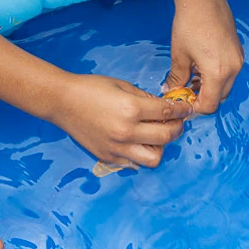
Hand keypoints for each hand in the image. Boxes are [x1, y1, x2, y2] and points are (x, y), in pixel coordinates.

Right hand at [53, 74, 187, 169]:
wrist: (62, 102)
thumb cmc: (90, 89)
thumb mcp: (122, 85)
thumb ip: (145, 98)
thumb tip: (164, 107)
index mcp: (131, 108)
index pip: (167, 113)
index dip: (181, 111)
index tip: (186, 110)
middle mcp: (126, 131)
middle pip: (166, 137)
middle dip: (177, 129)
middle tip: (176, 123)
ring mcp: (117, 147)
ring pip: (154, 158)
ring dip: (160, 147)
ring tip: (156, 137)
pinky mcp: (108, 157)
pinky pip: (134, 163)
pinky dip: (140, 154)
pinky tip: (138, 143)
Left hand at [166, 0, 242, 115]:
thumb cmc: (189, 23)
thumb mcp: (179, 55)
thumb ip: (176, 78)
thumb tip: (170, 90)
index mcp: (218, 73)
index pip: (209, 105)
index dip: (194, 108)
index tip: (182, 103)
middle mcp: (233, 68)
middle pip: (219, 97)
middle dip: (202, 98)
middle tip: (185, 91)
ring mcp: (238, 59)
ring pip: (225, 85)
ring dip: (210, 87)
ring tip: (192, 77)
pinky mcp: (238, 51)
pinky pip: (230, 72)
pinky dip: (217, 76)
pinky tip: (202, 66)